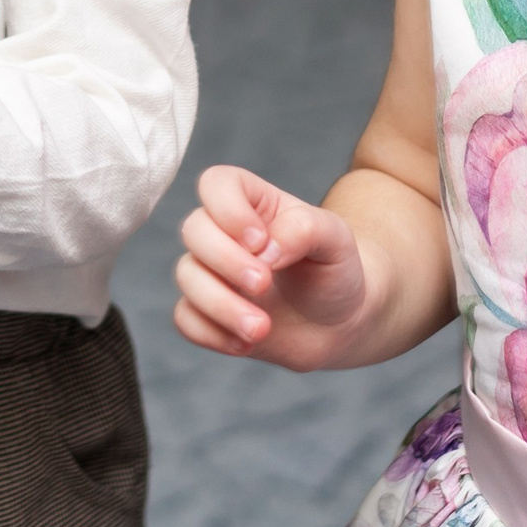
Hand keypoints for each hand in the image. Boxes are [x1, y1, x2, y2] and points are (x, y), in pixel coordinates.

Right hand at [174, 164, 370, 369]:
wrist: (341, 323)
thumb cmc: (335, 270)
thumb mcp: (336, 239)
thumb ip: (304, 229)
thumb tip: (264, 249)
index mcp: (252, 202)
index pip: (216, 184)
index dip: (228, 211)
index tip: (262, 241)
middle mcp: (224, 233)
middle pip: (193, 231)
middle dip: (226, 261)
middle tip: (264, 284)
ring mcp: (212, 273)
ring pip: (187, 277)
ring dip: (221, 305)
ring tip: (262, 328)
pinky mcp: (207, 313)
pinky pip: (185, 319)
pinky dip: (212, 333)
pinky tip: (246, 342)